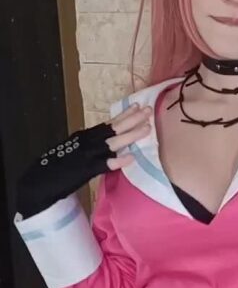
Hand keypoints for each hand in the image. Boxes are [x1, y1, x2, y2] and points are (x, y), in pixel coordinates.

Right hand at [16, 103, 152, 217]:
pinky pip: (105, 164)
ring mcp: (87, 155)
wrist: (39, 181)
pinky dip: (118, 160)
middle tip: (149, 110)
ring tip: (147, 128)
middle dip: (132, 119)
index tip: (138, 106)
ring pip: (112, 142)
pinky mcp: (85, 170)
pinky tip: (131, 157)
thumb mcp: (75, 149)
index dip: (123, 115)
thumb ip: (90, 145)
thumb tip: (108, 141)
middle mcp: (87, 141)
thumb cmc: (57, 166)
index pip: (108, 124)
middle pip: (113, 128)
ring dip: (131, 135)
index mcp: (84, 136)